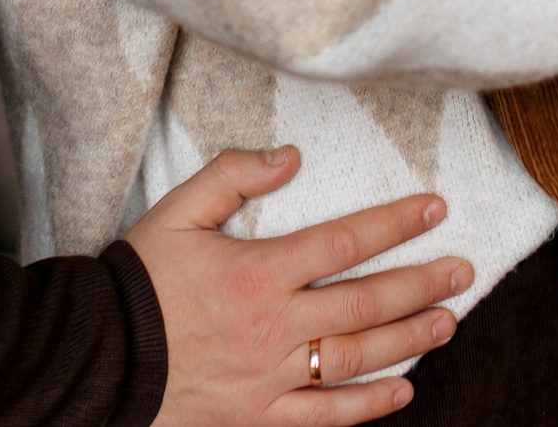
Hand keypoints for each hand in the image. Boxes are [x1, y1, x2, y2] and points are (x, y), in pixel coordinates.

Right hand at [127, 146, 471, 425]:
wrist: (94, 359)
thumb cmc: (137, 282)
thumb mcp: (176, 212)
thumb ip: (233, 175)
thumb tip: (290, 155)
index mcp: (257, 273)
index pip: (344, 242)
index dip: (395, 223)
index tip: (435, 209)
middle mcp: (273, 327)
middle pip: (365, 302)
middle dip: (421, 283)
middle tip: (463, 269)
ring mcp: (268, 377)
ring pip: (355, 358)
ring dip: (409, 339)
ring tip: (449, 320)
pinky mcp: (257, 416)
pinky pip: (323, 416)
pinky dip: (367, 406)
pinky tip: (404, 390)